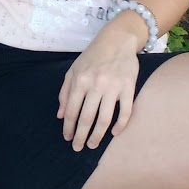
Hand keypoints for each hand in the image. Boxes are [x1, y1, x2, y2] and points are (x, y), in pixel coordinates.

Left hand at [58, 28, 140, 151]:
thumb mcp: (73, 70)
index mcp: (80, 80)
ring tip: (93, 145)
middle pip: (87, 118)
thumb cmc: (92, 56)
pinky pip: (125, 111)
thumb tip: (60, 116)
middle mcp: (95, 85)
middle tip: (77, 148)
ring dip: (98, 135)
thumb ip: (65, 92)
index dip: (68, 127)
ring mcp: (113, 87)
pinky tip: (114, 133)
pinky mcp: (129, 87)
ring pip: (104, 118)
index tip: (67, 138)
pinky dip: (120, 125)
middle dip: (80, 136)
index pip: (71, 110)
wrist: (118, 40)